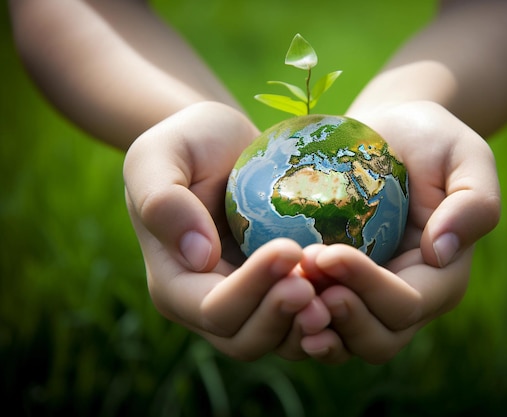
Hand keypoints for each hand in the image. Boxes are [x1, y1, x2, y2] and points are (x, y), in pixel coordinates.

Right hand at [123, 102, 328, 359]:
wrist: (221, 145)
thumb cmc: (187, 143)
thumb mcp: (158, 156)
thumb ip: (163, 201)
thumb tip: (200, 257)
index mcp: (174, 282)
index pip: (212, 309)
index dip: (252, 290)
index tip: (288, 249)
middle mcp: (207, 304)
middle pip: (245, 339)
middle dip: (283, 317)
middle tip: (318, 284)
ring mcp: (246, 303)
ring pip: (278, 341)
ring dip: (309, 324)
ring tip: (340, 291)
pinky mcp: (276, 292)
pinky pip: (301, 322)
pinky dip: (325, 316)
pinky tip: (348, 287)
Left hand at [295, 101, 500, 363]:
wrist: (389, 134)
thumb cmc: (430, 140)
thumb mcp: (465, 156)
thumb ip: (474, 203)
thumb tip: (443, 251)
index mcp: (443, 277)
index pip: (408, 304)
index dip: (367, 287)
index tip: (327, 252)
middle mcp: (411, 298)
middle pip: (378, 339)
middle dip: (340, 315)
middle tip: (302, 272)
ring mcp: (373, 299)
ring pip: (347, 342)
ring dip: (315, 325)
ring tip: (284, 289)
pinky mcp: (343, 289)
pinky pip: (322, 324)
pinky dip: (299, 320)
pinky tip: (274, 295)